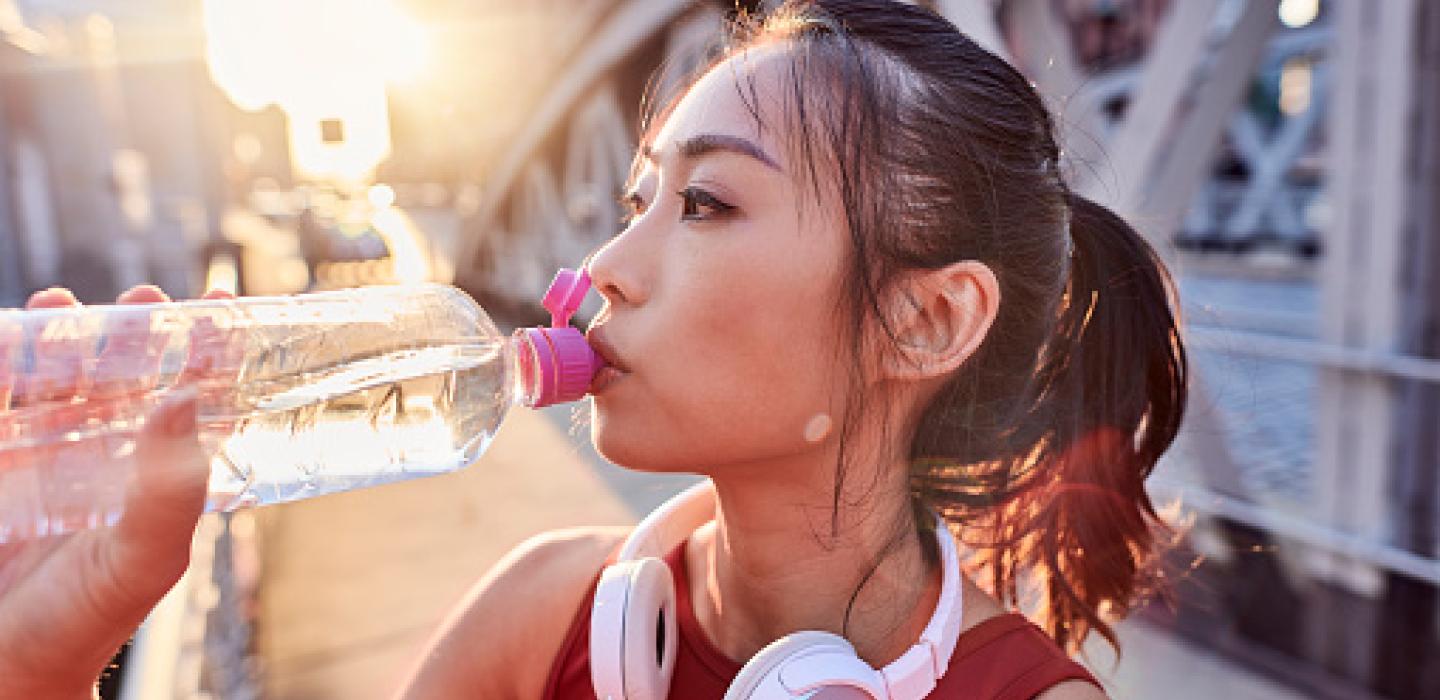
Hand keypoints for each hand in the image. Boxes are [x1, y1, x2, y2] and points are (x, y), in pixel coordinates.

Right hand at [0, 285, 233, 697]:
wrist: (5, 667)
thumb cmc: (85, 620)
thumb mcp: (146, 558)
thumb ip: (172, 491)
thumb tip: (184, 399)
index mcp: (157, 478)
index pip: (192, 401)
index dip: (208, 354)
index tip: (220, 307)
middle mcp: (106, 461)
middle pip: (125, 378)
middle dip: (133, 334)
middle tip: (142, 300)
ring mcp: (47, 461)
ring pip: (58, 382)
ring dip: (63, 342)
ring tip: (61, 307)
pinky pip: (0, 407)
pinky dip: (1, 370)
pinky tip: (3, 342)